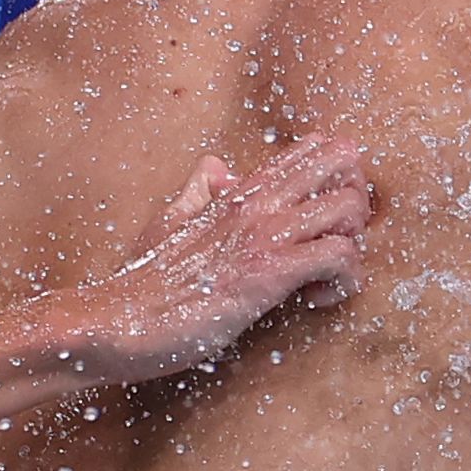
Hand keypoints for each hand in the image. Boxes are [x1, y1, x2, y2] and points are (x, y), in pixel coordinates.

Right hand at [47, 134, 373, 384]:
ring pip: (350, 205)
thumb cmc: (142, 282)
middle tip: (339, 240)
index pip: (312, 148)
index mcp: (238, 190)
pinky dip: (344, 281)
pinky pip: (341, 257)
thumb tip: (216, 166)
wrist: (112, 322)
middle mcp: (257, 202)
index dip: (338, 178)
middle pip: (342, 159)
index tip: (325, 220)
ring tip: (326, 274)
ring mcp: (264, 234)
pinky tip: (316, 300)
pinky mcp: (269, 272)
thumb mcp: (167, 222)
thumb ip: (197, 191)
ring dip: (355, 242)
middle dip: (358, 198)